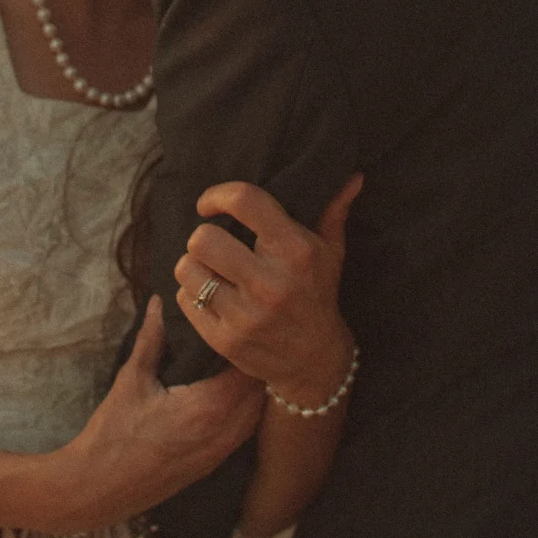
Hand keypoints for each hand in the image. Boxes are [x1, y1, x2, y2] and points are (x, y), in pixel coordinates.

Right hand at [69, 296, 263, 526]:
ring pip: (256, 413)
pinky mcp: (213, 465)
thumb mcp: (132, 379)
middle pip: (259, 392)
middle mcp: (223, 433)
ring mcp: (221, 453)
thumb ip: (152, 339)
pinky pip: (244, 430)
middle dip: (252, 364)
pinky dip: (244, 409)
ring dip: (251, 388)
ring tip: (235, 362)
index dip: (244, 344)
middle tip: (237, 338)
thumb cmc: (113, 434)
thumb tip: (159, 303)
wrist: (98, 489)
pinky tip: (228, 393)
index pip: (246, 368)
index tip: (234, 325)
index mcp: (207, 408)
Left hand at [174, 176, 362, 401]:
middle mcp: (270, 283)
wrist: (315, 362)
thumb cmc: (318, 294)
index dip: (217, 195)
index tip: (208, 204)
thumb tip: (353, 175)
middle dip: (202, 237)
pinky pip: (184, 300)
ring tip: (210, 269)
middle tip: (213, 245)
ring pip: (188, 268)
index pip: (244, 201)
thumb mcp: (331, 252)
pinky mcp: (225, 340)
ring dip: (193, 266)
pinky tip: (210, 295)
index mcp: (295, 251)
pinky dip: (191, 294)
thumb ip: (333, 210)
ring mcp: (246, 315)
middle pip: (203, 239)